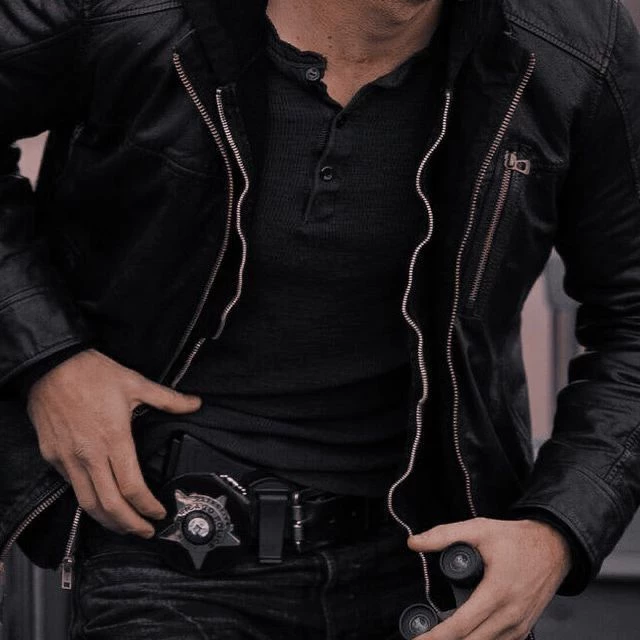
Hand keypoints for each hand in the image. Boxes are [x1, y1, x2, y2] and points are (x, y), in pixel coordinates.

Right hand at [27, 349, 201, 537]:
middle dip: (130, 525)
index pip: (132, 487)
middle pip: (110, 505)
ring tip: (124, 526)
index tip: (159, 513)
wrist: (50, 366)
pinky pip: (72, 487)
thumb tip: (195, 402)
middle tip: (145, 531)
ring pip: (87, 503)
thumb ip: (168, 398)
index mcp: (114, 439)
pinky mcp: (53, 457)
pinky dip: (88, 500)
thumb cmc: (92, 373)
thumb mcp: (135, 383)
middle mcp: (89, 455)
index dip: (147, 506)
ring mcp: (67, 459)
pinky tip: (100, 500)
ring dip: (108, 521)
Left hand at [407, 517, 571, 639]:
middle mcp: (511, 615)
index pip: (462, 625)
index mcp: (498, 592)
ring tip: (441, 635)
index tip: (420, 639)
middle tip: (425, 639)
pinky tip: (465, 635)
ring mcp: (520, 625)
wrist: (554, 547)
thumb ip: (444, 535)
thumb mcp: (478, 529)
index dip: (437, 636)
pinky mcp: (524, 629)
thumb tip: (414, 542)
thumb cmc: (518, 539)